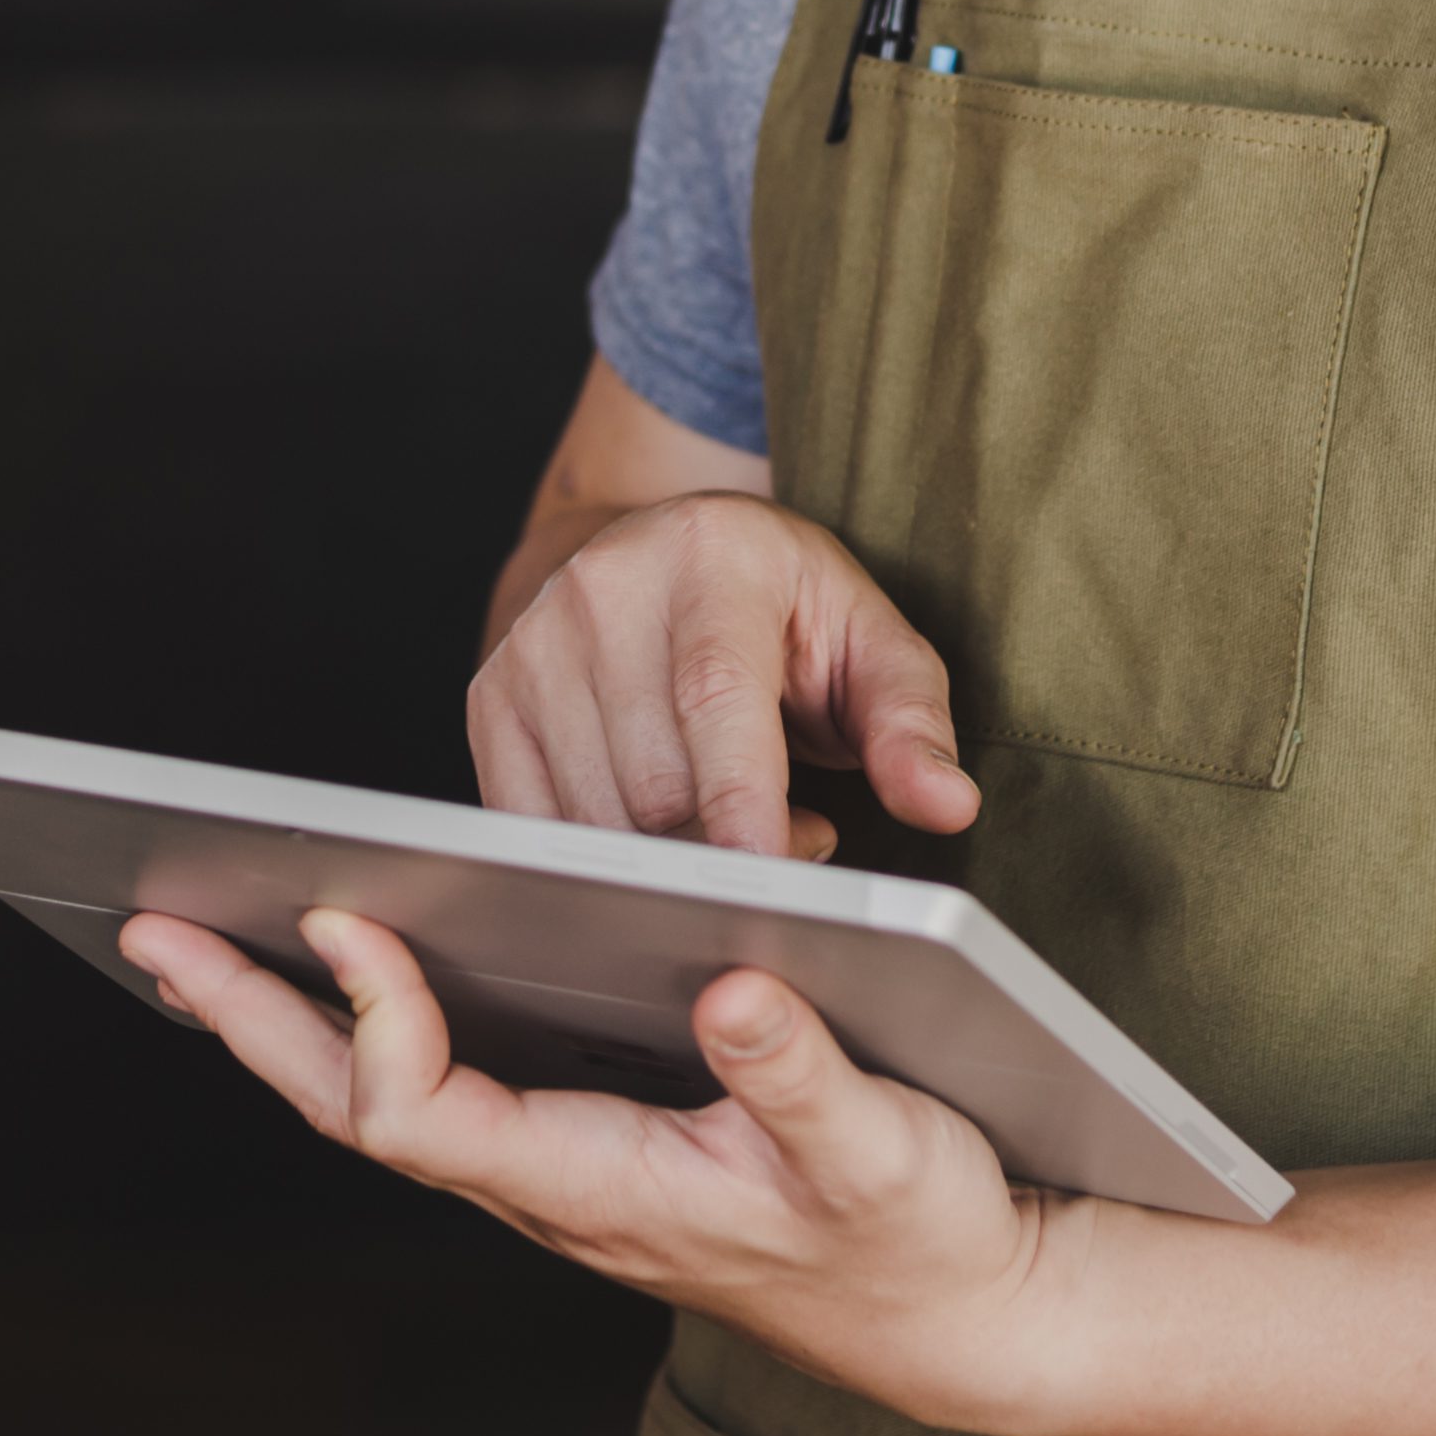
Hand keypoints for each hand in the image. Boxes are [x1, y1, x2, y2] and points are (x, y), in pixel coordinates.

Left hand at [120, 904, 1071, 1430]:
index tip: (346, 920)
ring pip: (386, 1102)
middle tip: (154, 934)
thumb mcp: (883, 1152)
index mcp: (602, 1184)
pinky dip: (369, 1028)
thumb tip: (732, 993)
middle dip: (252, 1023)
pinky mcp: (583, 1146)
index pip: (430, 1115)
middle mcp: (554, 1185)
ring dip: (290, 1025)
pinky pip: (440, 1090)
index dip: (373, 1021)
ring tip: (201, 940)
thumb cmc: (919, 1236)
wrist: (957, 1313)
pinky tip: (344, 973)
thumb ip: (804, 1079)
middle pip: (361, 1112)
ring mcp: (559, 1171)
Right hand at [471, 492, 980, 861]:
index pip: (716, 696)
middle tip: (794, 837)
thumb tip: (946, 805)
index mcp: (710, 557)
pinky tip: (655, 832)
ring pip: (592, 817)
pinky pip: (534, 826)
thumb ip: (911, 723)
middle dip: (726, 848)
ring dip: (668, 861)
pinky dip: (599, 861)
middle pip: (654, 779)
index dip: (741, 800)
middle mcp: (605, 588)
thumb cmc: (780, 611)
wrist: (656, 554)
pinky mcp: (488, 697)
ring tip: (730, 822)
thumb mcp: (868, 641)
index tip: (769, 881)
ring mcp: (532, 643)